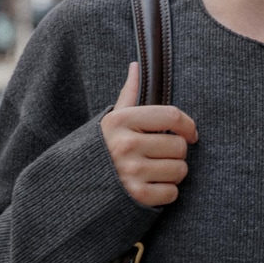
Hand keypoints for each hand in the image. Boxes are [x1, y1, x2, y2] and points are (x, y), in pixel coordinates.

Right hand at [102, 62, 197, 207]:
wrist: (73, 188)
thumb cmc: (99, 151)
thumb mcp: (109, 120)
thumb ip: (128, 94)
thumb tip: (136, 65)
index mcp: (120, 121)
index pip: (171, 116)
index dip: (188, 125)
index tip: (191, 133)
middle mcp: (126, 145)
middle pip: (179, 146)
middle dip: (175, 153)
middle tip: (159, 157)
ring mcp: (131, 172)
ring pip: (180, 170)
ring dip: (172, 173)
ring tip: (153, 172)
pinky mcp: (136, 197)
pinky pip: (172, 193)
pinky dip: (165, 193)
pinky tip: (149, 188)